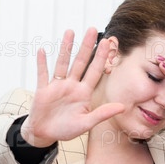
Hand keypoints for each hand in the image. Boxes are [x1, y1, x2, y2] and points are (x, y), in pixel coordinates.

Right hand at [20, 28, 124, 146]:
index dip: (100, 57)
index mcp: (83, 93)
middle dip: (86, 46)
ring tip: (70, 32)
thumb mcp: (86, 123)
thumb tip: (123, 107)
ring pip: (62, 63)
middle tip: (93, 29)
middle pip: (80, 62)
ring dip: (65, 48)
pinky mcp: (43, 90)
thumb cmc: (65, 130)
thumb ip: (102, 114)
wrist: (44, 134)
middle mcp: (71, 86)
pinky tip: (42, 51)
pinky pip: (42, 74)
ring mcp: (57, 86)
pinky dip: (41, 63)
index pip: (94, 71)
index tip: (107, 43)